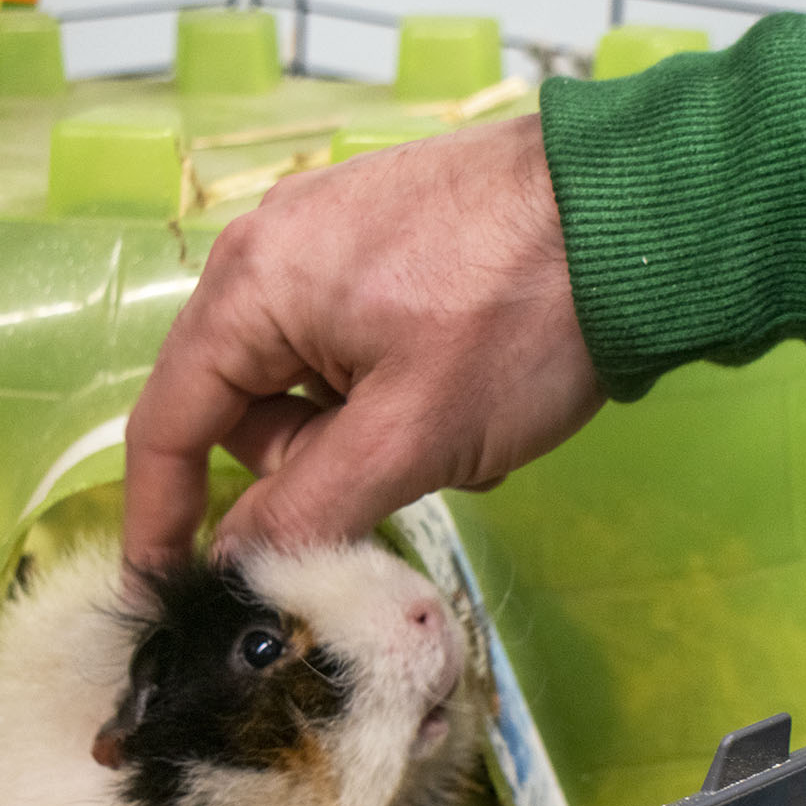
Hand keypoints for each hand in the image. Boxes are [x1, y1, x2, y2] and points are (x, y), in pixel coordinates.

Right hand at [121, 112, 605, 569]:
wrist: (643, 211)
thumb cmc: (521, 319)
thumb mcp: (408, 439)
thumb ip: (305, 512)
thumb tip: (233, 568)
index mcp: (250, 286)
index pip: (167, 425)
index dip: (162, 521)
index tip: (169, 594)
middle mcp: (271, 251)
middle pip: (241, 409)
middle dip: (310, 466)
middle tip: (396, 474)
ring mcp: (330, 239)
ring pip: (307, 388)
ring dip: (368, 437)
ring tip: (456, 430)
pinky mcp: (386, 243)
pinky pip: (355, 352)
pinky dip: (400, 398)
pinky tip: (471, 396)